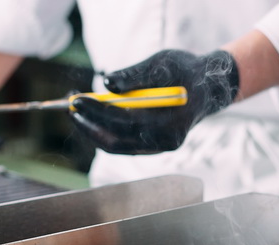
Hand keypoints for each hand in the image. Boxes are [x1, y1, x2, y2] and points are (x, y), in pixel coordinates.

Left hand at [69, 49, 238, 154]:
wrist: (209, 87)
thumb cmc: (186, 71)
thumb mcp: (162, 63)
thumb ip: (134, 75)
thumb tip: (106, 84)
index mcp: (171, 123)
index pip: (125, 121)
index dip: (97, 112)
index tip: (76, 99)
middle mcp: (166, 142)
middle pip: (117, 141)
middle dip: (89, 125)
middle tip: (69, 106)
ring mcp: (160, 147)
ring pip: (118, 146)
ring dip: (94, 130)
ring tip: (78, 110)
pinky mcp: (154, 146)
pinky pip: (124, 144)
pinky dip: (106, 132)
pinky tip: (93, 117)